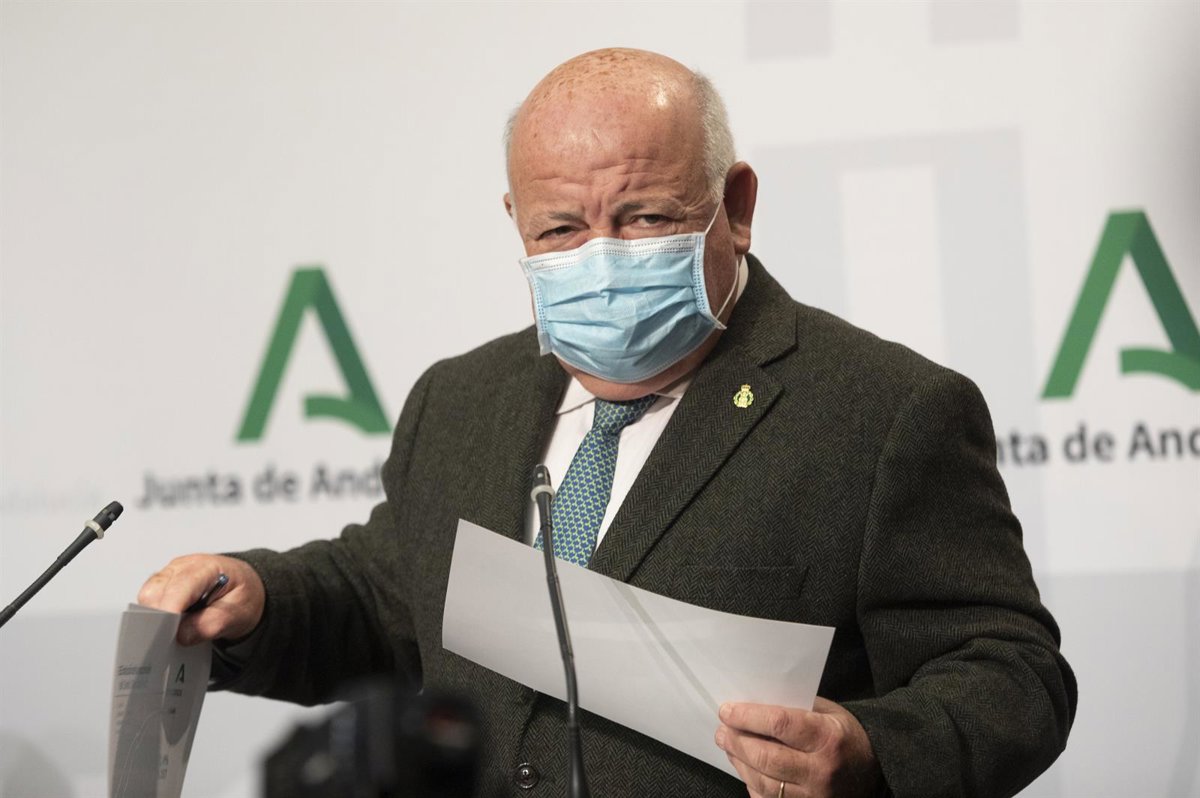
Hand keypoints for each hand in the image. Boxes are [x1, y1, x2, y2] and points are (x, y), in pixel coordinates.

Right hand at [137, 554, 265, 645]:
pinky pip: (150, 601)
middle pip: (155, 592)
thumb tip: (182, 636)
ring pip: (148, 597)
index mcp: (207, 568)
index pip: (180, 587)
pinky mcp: (163, 584)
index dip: (170, 611)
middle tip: (169, 641)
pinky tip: (172, 626)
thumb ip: (212, 624)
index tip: (166, 634)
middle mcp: (184, 566)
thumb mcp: (239, 613)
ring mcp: (170, 573)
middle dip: (160, 619)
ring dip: (157, 618)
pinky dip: (157, 616)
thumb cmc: (242, 595)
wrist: (244, 586)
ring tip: (174, 634)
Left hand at [715, 698, 881, 797]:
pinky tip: (745, 769)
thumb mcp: (828, 712)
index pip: (779, 724)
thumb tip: (754, 703)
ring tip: (728, 746)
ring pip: (764, 782)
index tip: (727, 710)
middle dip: (737, 741)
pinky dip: (752, 784)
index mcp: (827, 737)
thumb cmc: (845, 736)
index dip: (748, 716)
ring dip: (739, 762)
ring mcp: (814, 795)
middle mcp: (820, 770)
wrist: (875, 771)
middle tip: (723, 730)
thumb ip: (795, 708)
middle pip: (766, 756)